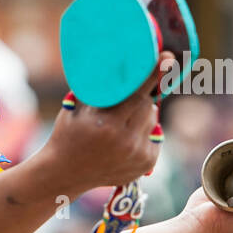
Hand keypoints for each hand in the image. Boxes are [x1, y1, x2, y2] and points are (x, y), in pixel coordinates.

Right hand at [40, 51, 175, 194]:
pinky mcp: (146, 164)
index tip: (167, 58)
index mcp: (106, 125)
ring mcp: (137, 155)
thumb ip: (96, 88)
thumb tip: (112, 61)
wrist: (65, 174)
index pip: (136, 94)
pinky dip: (145, 131)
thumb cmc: (68, 134)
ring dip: (143, 113)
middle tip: (128, 97)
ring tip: (123, 121)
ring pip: (153, 119)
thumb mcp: (77, 109)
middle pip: (147, 105)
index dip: (153, 75)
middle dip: (140, 97)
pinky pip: (154, 136)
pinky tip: (127, 137)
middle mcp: (125, 141)